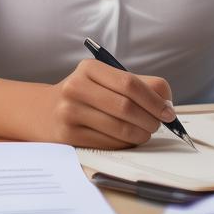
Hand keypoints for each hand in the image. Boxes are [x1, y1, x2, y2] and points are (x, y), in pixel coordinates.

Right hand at [38, 60, 173, 148]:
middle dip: (150, 119)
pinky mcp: (68, 136)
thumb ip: (138, 85)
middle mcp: (76, 87)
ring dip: (140, 134)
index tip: (168, 112)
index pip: (130, 83)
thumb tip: (167, 104)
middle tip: (158, 125)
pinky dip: (125, 144)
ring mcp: (69, 112)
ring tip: (145, 133)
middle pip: (126, 107)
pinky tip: (127, 140)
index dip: (154, 100)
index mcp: (89, 68)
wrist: (45, 112)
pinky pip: (108, 143)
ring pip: (119, 128)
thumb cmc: (87, 95)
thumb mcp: (105, 80)